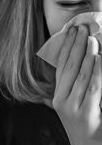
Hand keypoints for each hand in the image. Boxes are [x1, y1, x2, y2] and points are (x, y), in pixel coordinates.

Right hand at [52, 24, 101, 144]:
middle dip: (75, 45)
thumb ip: (76, 86)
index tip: (71, 31)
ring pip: (81, 75)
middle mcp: (61, 100)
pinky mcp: (85, 114)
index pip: (60, 66)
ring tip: (92, 38)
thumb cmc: (89, 128)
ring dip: (87, 54)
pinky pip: (93, 87)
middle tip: (82, 28)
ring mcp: (72, 108)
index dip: (66, 47)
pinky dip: (96, 70)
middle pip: (68, 67)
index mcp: (58, 96)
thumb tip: (83, 61)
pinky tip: (99, 58)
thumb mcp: (77, 105)